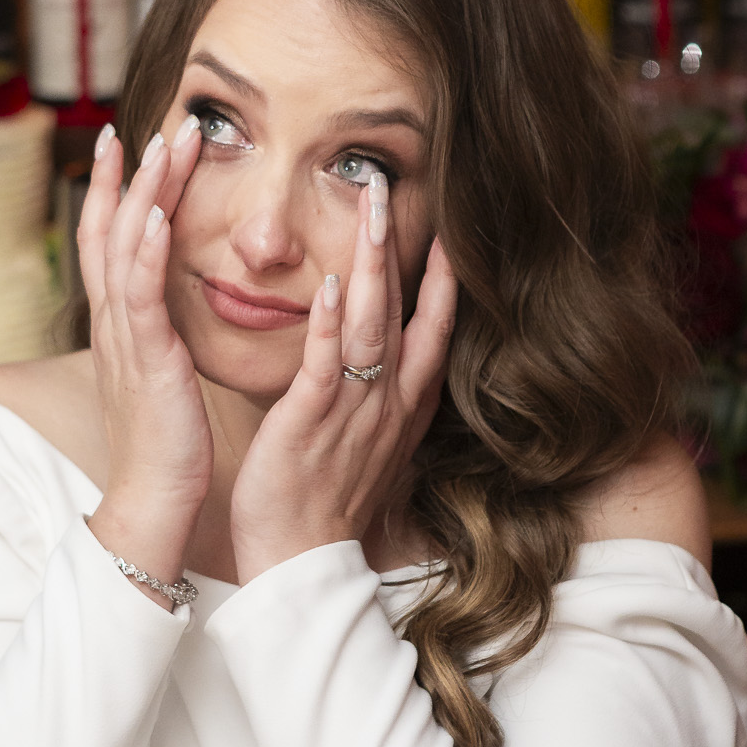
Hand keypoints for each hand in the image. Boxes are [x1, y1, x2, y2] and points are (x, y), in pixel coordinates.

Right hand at [78, 117, 212, 596]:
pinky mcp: (147, 360)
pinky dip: (147, 250)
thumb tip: (170, 311)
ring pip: (127, 248)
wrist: (152, 504)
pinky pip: (141, 295)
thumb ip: (161, 337)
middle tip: (148, 124)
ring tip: (163, 146)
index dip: (111, 191)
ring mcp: (126, 339)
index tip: (124, 142)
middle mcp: (114, 323)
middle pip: (111, 229)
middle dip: (129, 175)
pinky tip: (158, 215)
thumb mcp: (160, 378)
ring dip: (144, 192)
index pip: (110, 242)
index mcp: (120, 326)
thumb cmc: (166, 448)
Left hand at [229, 175, 457, 581]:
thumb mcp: (366, 441)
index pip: (430, 327)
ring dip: (369, 265)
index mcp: (400, 404)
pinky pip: (325, 367)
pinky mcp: (311, 423)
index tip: (444, 228)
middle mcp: (386, 401)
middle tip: (388, 183)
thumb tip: (373, 358)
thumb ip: (375, 395)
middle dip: (396, 245)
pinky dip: (328, 324)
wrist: (301, 564)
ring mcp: (353, 410)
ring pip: (370, 325)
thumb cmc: (323, 502)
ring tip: (369, 210)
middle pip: (400, 310)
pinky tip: (327, 284)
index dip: (438, 277)